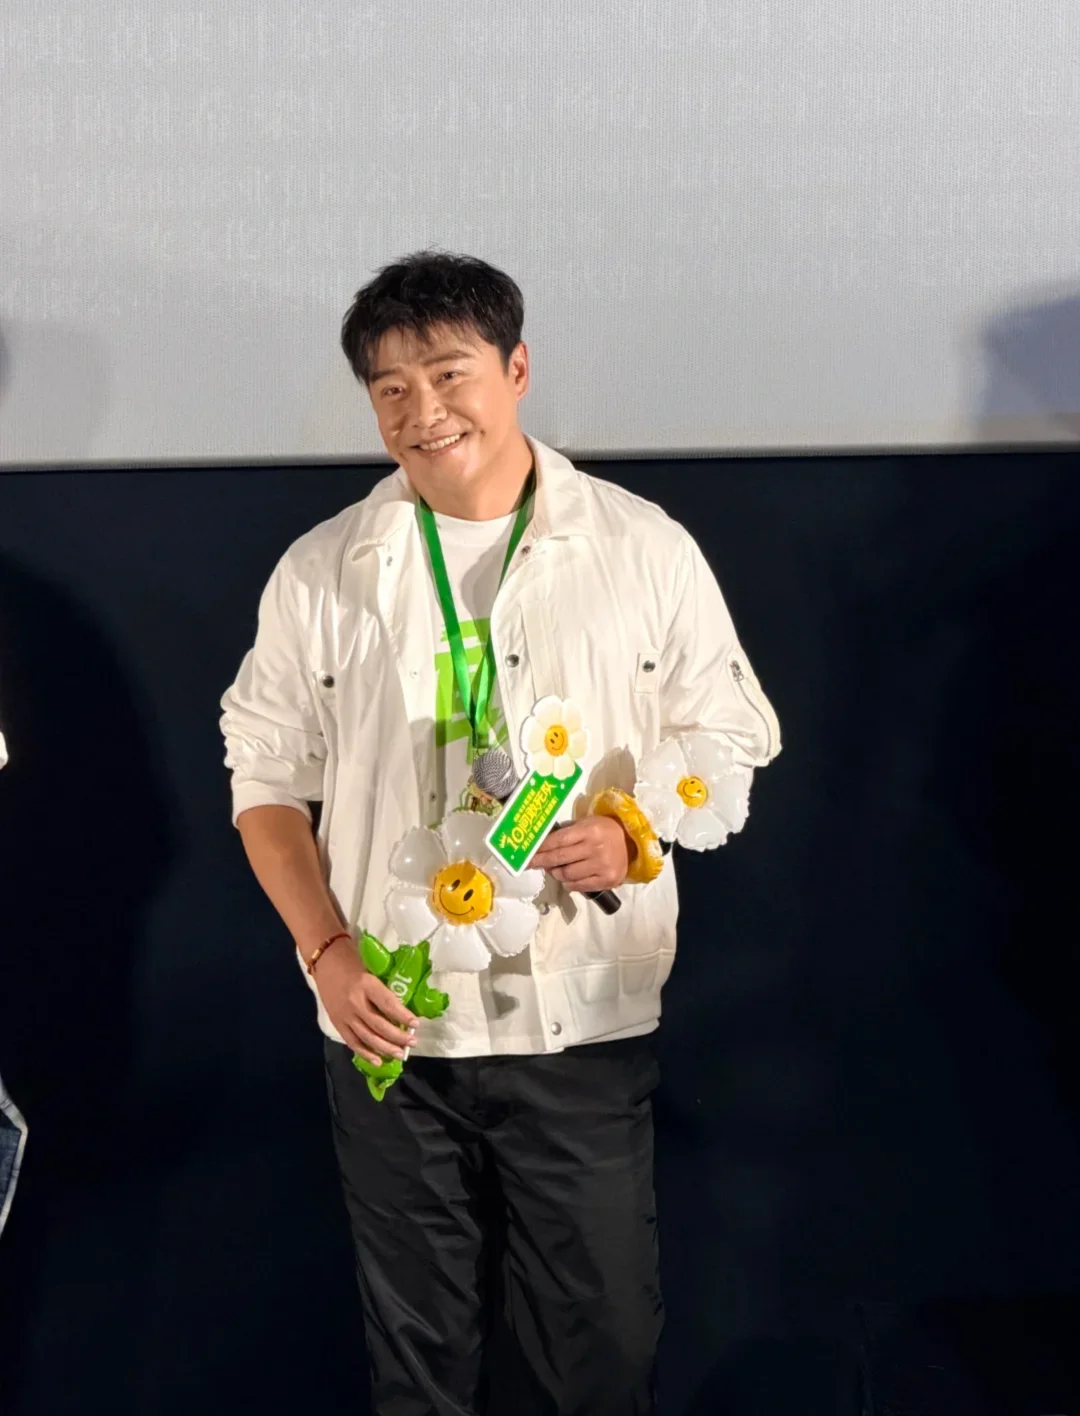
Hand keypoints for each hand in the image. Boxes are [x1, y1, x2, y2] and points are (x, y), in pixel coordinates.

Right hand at [313, 944, 417, 1066]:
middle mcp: (354, 1002)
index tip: (416, 1024)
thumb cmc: (351, 960)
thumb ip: (383, 989)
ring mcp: (344, 1015)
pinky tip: (378, 1061)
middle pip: (379, 1024)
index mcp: (366, 984)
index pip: (387, 1004)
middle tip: (412, 1042)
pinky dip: (365, 1053)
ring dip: (385, 1048)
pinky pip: (352, 1041)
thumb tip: (402, 1008)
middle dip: (397, 1036)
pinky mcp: (336, 1022)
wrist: (324, 959)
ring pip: (367, 1036)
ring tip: (399, 1054)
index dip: (402, 1015)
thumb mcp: (371, 969)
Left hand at [531, 815, 633, 893]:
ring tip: (554, 869)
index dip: (541, 848)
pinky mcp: (607, 880)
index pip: (558, 841)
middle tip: (529, 864)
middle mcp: (595, 848)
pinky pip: (578, 886)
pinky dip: (568, 883)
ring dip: (556, 873)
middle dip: (541, 862)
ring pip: (567, 875)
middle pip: (559, 858)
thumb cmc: (605, 831)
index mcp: (590, 831)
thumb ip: (567, 834)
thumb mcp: (588, 824)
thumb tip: (542, 847)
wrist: (633, 844)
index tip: (527, 853)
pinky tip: (568, 878)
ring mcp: (602, 866)